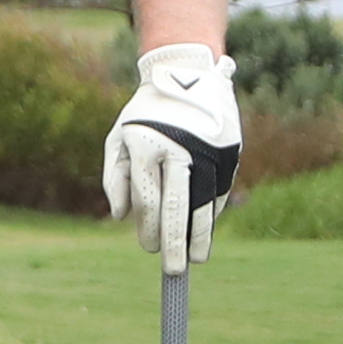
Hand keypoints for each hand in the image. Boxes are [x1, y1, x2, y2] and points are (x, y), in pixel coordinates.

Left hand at [104, 44, 242, 270]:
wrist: (185, 73)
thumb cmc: (144, 113)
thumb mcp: (119, 137)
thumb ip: (115, 177)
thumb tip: (121, 216)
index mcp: (146, 147)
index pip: (148, 200)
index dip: (148, 229)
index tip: (149, 250)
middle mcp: (177, 150)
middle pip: (176, 206)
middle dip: (175, 242)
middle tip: (174, 270)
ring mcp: (206, 150)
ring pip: (203, 202)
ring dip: (200, 234)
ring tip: (196, 258)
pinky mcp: (227, 151)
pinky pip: (219, 190)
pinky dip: (212, 213)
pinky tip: (206, 231)